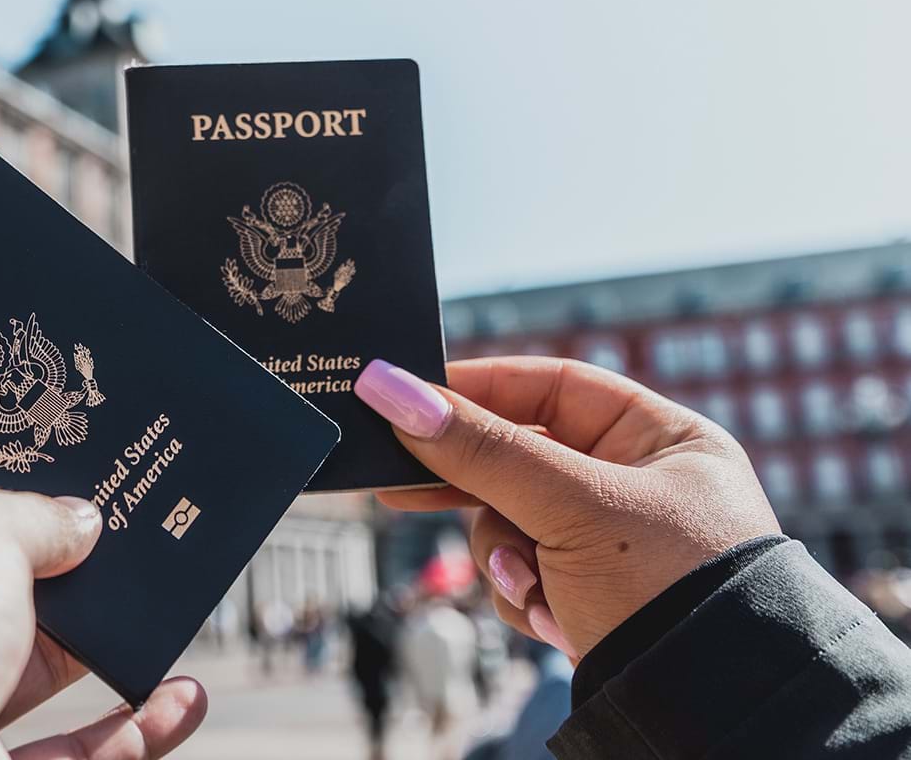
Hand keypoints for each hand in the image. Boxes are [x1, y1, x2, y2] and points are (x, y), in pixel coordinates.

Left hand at [0, 484, 206, 759]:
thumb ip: (34, 518)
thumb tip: (81, 523)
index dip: (2, 485)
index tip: (66, 466)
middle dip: (71, 566)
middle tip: (138, 529)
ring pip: (39, 673)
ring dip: (111, 645)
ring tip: (173, 605)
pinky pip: (70, 755)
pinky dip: (131, 732)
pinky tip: (180, 698)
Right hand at [355, 356, 779, 658]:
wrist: (710, 714)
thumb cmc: (669, 588)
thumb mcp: (571, 506)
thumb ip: (480, 449)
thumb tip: (391, 388)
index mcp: (662, 439)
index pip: (553, 387)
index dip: (480, 389)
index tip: (411, 396)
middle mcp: (639, 484)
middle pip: (521, 458)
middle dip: (475, 487)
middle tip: (401, 484)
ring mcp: (612, 544)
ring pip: (510, 521)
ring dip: (505, 556)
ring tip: (529, 585)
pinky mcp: (591, 595)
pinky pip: (523, 573)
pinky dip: (524, 595)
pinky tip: (552, 619)